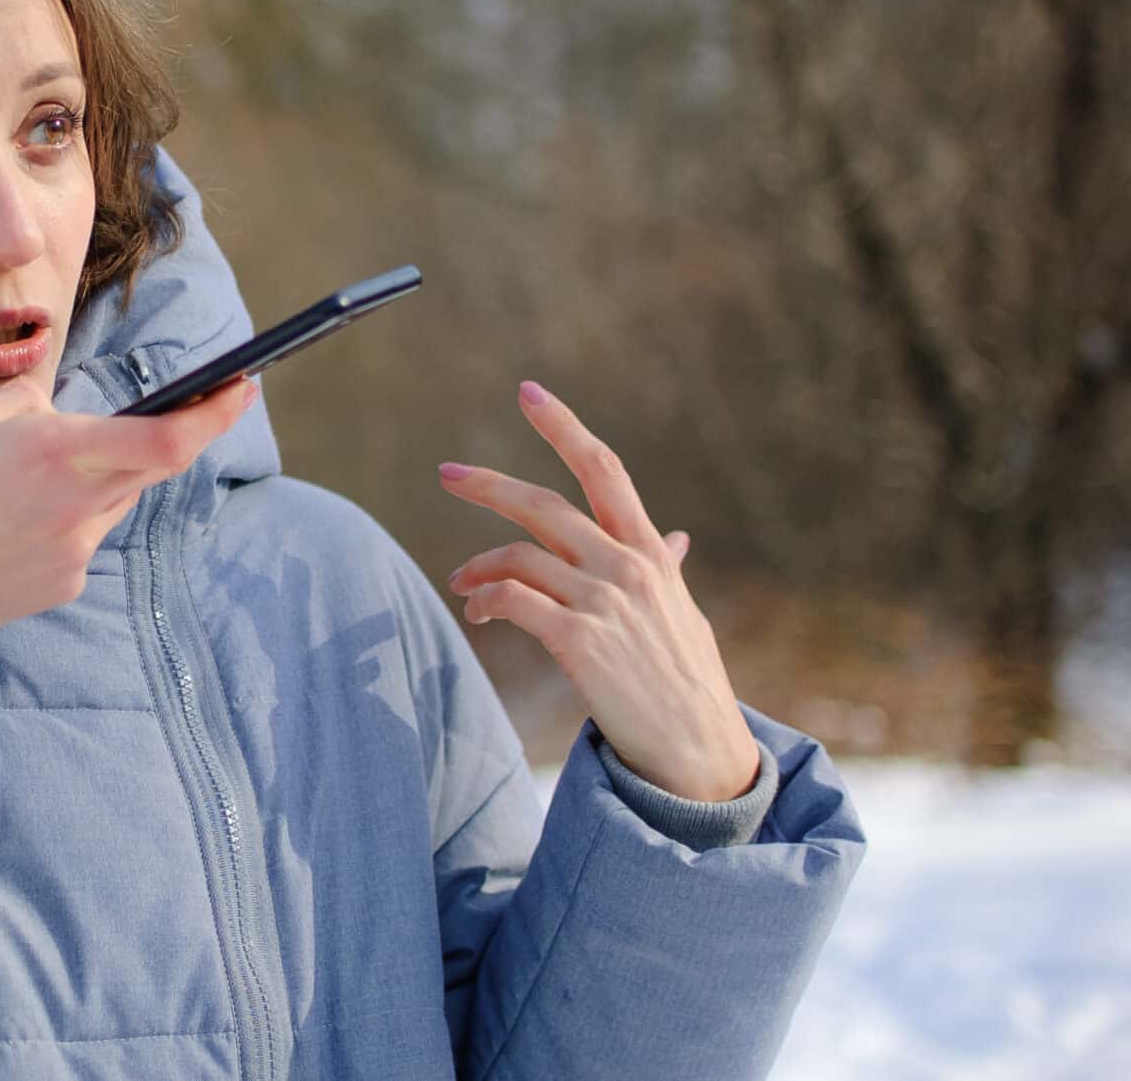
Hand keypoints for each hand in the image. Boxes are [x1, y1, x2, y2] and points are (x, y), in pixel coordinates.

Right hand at [0, 374, 259, 684]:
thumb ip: (22, 407)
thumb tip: (57, 411)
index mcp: (51, 451)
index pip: (168, 438)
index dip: (217, 413)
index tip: (242, 385)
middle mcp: (76, 504)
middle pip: (155, 465)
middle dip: (176, 432)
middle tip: (191, 404)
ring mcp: (74, 552)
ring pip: (116, 500)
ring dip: (102, 477)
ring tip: (30, 477)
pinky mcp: (64, 584)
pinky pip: (85, 536)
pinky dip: (68, 517)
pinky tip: (11, 522)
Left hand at [437, 380, 757, 801]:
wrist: (698, 752)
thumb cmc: (687, 682)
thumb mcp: (682, 613)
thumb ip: (665, 568)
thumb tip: (675, 537)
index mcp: (648, 552)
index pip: (604, 469)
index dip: (564, 426)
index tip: (529, 392)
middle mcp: (627, 567)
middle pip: (544, 504)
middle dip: (488, 486)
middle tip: (447, 473)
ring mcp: (603, 604)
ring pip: (520, 555)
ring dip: (479, 565)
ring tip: (461, 584)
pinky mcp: (579, 643)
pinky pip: (513, 600)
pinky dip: (487, 599)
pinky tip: (478, 611)